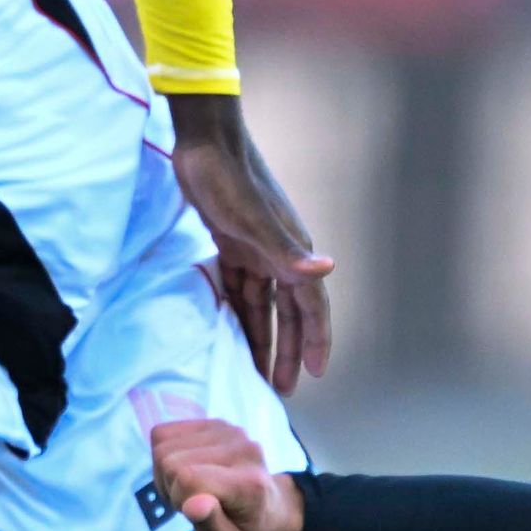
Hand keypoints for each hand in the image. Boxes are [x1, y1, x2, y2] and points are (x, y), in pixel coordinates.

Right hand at [136, 397, 303, 530]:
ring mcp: (229, 431)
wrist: (271, 511)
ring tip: (189, 487)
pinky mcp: (215, 423)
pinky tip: (186, 469)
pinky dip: (166, 454)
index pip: (186, 477)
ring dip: (166, 471)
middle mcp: (242, 449)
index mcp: (248, 483)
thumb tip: (193, 504)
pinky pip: (165, 433)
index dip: (178, 499)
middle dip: (170, 486)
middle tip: (191, 502)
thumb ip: (210, 524)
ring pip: (163, 444)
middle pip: (169, 459)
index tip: (193, 513)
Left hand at [166, 91, 333, 394]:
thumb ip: (286, 251)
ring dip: (262, 337)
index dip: (315, 339)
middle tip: (283, 388)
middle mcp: (278, 254)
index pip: (310, 305)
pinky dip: (239, 313)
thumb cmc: (230, 180)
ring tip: (258, 372)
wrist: (204, 142)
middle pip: (287, 313)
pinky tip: (232, 333)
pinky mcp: (232, 243)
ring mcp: (255, 250)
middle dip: (286, 350)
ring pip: (262, 305)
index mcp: (291, 251)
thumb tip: (325, 271)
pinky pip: (239, 289)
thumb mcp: (255, 219)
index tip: (315, 373)